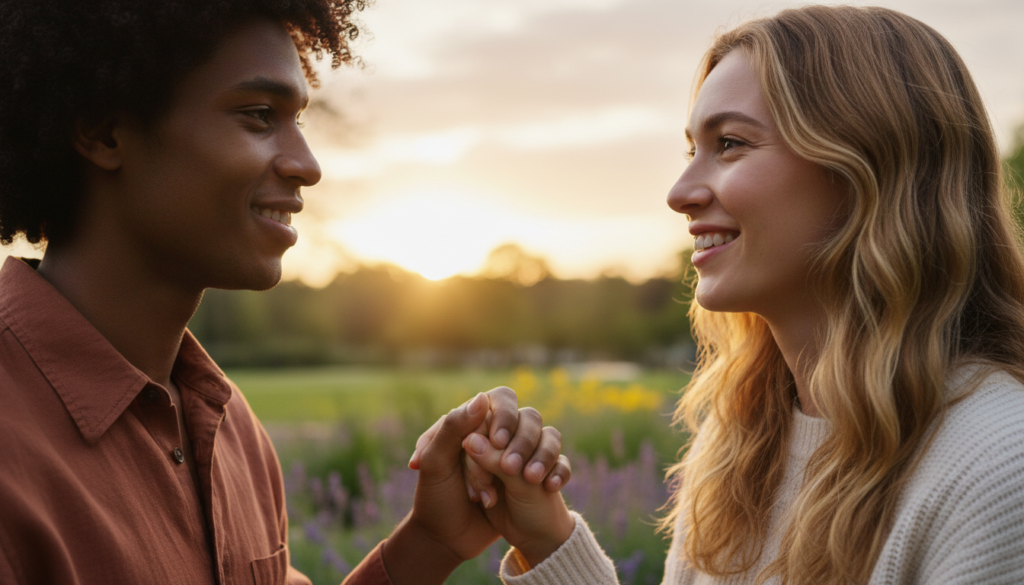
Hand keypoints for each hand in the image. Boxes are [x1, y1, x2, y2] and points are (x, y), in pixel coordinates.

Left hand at [384, 387, 569, 583]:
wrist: (450, 540)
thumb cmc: (437, 499)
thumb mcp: (436, 464)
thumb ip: (452, 428)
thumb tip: (482, 398)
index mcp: (475, 423)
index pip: (501, 401)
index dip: (503, 417)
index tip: (499, 442)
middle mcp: (501, 435)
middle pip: (528, 418)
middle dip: (522, 442)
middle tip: (511, 469)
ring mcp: (521, 455)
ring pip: (549, 437)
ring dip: (542, 456)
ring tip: (531, 480)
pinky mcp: (536, 477)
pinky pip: (561, 465)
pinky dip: (558, 473)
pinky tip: (548, 487)